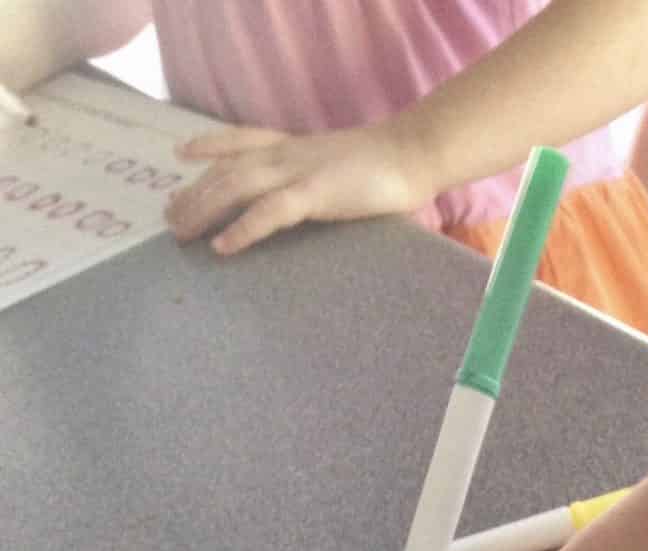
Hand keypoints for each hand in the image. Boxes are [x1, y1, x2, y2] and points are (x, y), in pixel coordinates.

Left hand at [165, 120, 434, 254]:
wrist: (412, 155)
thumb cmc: (388, 167)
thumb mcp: (343, 166)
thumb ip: (323, 177)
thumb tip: (322, 196)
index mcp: (295, 146)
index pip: (241, 139)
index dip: (209, 145)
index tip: (182, 154)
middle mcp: (287, 154)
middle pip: (226, 169)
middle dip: (194, 192)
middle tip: (169, 217)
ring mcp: (298, 171)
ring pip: (235, 186)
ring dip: (203, 210)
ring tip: (180, 232)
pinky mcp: (314, 193)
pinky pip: (268, 212)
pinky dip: (242, 229)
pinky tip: (222, 246)